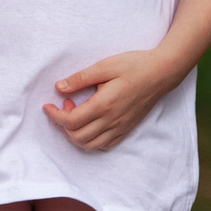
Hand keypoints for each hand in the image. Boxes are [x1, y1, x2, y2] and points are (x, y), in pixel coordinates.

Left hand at [43, 48, 181, 151]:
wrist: (162, 72)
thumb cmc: (135, 65)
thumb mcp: (105, 66)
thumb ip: (81, 78)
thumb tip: (59, 87)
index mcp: (104, 105)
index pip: (71, 121)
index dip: (54, 116)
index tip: (47, 106)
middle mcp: (112, 121)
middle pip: (77, 137)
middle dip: (63, 125)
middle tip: (65, 105)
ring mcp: (121, 127)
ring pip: (90, 145)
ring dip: (76, 135)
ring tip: (76, 114)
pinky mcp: (127, 128)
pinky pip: (106, 145)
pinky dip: (92, 141)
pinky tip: (90, 125)